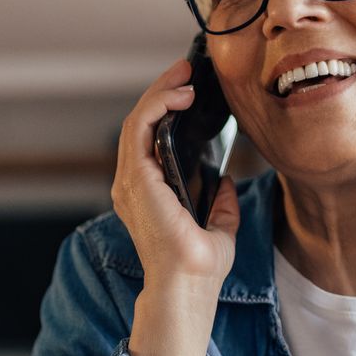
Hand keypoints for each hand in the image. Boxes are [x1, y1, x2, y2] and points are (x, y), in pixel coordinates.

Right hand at [112, 58, 239, 293]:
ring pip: (137, 121)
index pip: (148, 141)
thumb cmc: (198, 269)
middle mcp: (132, 186)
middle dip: (161, 92)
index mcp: (146, 195)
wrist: (188, 286)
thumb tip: (226, 182)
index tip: (188, 90)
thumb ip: (219, 204)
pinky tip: (180, 95)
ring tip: (184, 74)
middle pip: (140, 124)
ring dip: (160, 92)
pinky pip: (140, 129)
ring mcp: (130, 182)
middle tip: (186, 70)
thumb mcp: (218, 227)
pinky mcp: (136, 179)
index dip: (164, 111)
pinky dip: (157, 105)